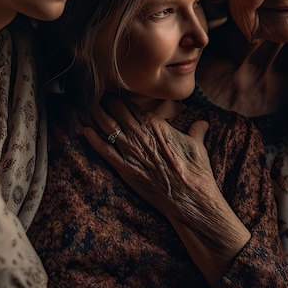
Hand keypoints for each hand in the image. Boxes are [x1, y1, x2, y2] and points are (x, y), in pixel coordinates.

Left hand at [84, 96, 210, 213]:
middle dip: (106, 101)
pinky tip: (86, 131)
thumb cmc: (196, 171)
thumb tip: (202, 123)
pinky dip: (94, 140)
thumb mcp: (198, 145)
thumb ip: (197, 130)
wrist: (190, 198)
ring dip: (97, 115)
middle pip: (117, 112)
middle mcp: (141, 135)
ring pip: (108, 128)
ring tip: (88, 105)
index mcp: (157, 125)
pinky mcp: (126, 170)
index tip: (113, 89)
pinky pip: (105, 151)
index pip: (133, 105)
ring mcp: (131, 152)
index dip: (121, 96)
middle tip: (96, 92)